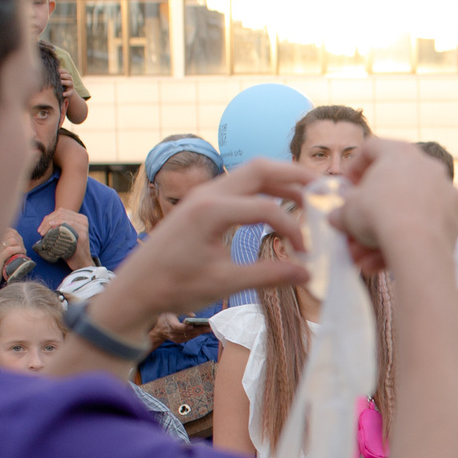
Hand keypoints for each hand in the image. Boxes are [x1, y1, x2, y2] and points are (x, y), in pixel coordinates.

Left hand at [44, 211, 90, 267]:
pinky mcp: (83, 233)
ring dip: (50, 223)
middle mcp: (83, 220)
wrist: (81, 262)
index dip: (48, 217)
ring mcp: (83, 226)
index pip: (61, 212)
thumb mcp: (65, 234)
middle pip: (61, 213)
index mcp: (79, 218)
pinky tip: (51, 227)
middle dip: (47, 221)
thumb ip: (59, 226)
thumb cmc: (71, 249)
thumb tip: (45, 222)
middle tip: (40, 231)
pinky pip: (69, 223)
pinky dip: (58, 223)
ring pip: (63, 217)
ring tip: (43, 232)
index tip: (41, 228)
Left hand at [87, 161, 312, 342]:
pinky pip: (237, 185)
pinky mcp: (200, 203)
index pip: (268, 208)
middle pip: (260, 168)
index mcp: (212, 211)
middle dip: (294, 175)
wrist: (134, 288)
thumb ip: (268, 275)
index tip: (304, 253)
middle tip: (323, 188)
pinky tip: (276, 204)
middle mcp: (207, 194)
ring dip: (279, 180)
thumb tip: (307, 274)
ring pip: (249, 173)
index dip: (293, 228)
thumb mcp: (224, 283)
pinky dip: (262, 189)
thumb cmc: (174, 287)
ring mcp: (202, 195)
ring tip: (306, 195)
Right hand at [333, 139, 457, 279]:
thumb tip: (337, 217)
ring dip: (383, 235)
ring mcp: (444, 192)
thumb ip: (343, 210)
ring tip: (363, 258)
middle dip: (369, 214)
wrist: (418, 244)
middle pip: (392, 188)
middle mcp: (427, 166)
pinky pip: (424, 228)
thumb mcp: (349, 211)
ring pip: (407, 212)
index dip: (355, 167)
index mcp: (400, 152)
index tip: (346, 188)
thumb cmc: (379, 215)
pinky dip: (405, 242)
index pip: (372, 148)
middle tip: (353, 231)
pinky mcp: (454, 219)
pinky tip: (383, 263)